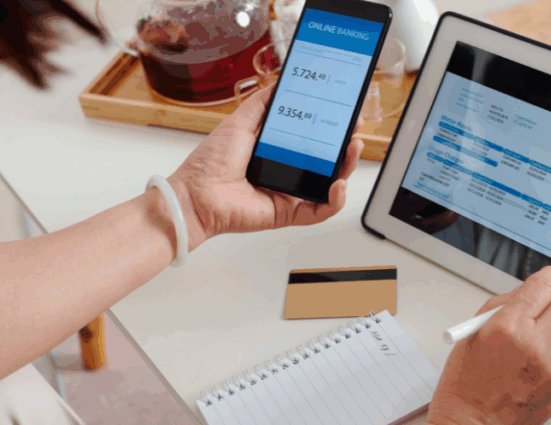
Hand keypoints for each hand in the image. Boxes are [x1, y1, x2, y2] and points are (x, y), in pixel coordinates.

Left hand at [169, 85, 364, 247]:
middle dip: (345, 145)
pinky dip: (334, 200)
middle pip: (327, 161)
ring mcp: (290, 194)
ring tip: (352, 149)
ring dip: (346, 168)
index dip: (331, 128)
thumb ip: (261, 104)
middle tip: (354, 129)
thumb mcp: (239, 122)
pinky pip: (320, 211)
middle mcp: (286, 173)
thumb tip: (278, 84)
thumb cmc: (209, 164)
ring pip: (329, 185)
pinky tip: (337, 185)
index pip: (312, 140)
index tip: (343, 114)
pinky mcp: (288, 214)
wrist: (196, 194)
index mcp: (276, 152)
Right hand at [425, 267, 550, 424]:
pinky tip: (534, 371)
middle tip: (544, 311)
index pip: (546, 284)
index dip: (548, 279)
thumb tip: (528, 293)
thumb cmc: (463, 389)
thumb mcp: (470, 335)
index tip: (547, 282)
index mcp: (508, 326)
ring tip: (536, 345)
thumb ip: (501, 308)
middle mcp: (536, 344)